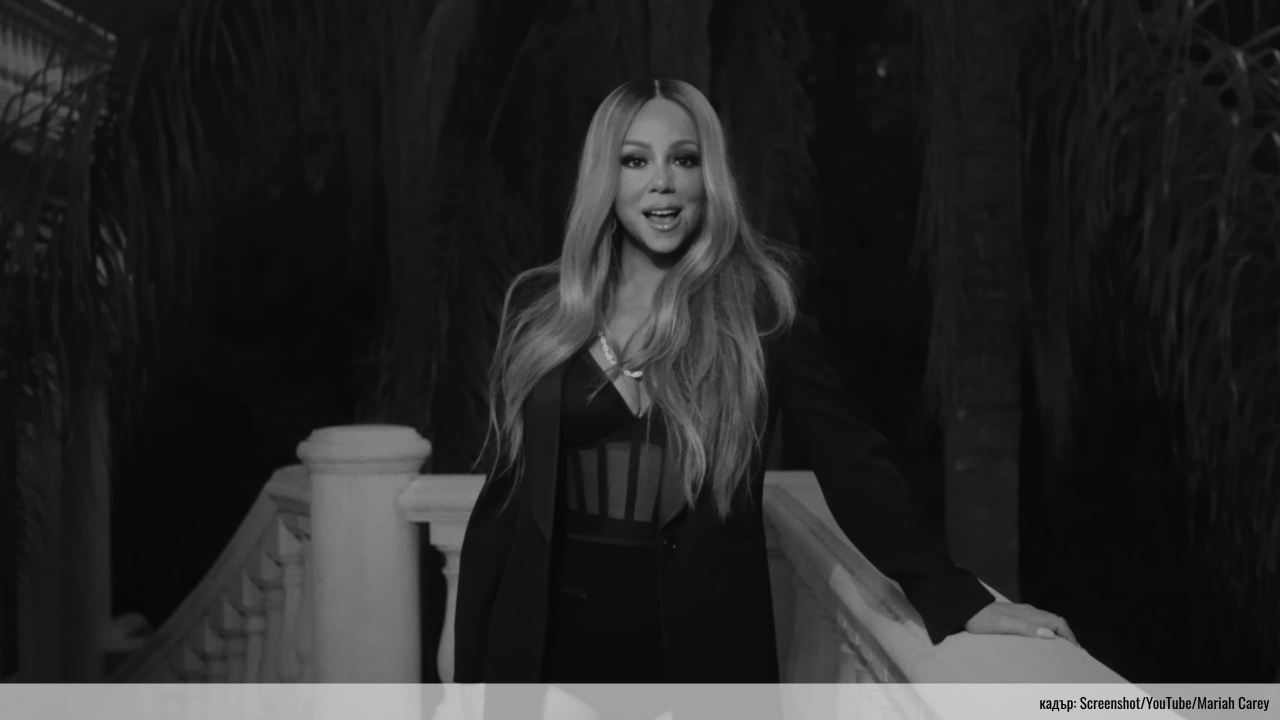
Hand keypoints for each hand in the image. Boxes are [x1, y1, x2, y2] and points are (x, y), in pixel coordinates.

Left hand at [964, 601, 1078, 645]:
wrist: (967, 609)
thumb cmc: (983, 620)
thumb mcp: (1004, 626)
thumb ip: (1027, 629)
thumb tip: (1050, 635)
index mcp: (1030, 614)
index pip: (1059, 622)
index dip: (1069, 636)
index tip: (1076, 650)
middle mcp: (1029, 612)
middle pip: (1056, 622)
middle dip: (1067, 636)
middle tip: (1074, 652)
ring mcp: (1023, 613)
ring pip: (1047, 623)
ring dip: (1057, 634)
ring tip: (1062, 649)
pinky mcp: (1015, 616)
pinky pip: (1037, 624)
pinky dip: (1046, 633)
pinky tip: (1042, 642)